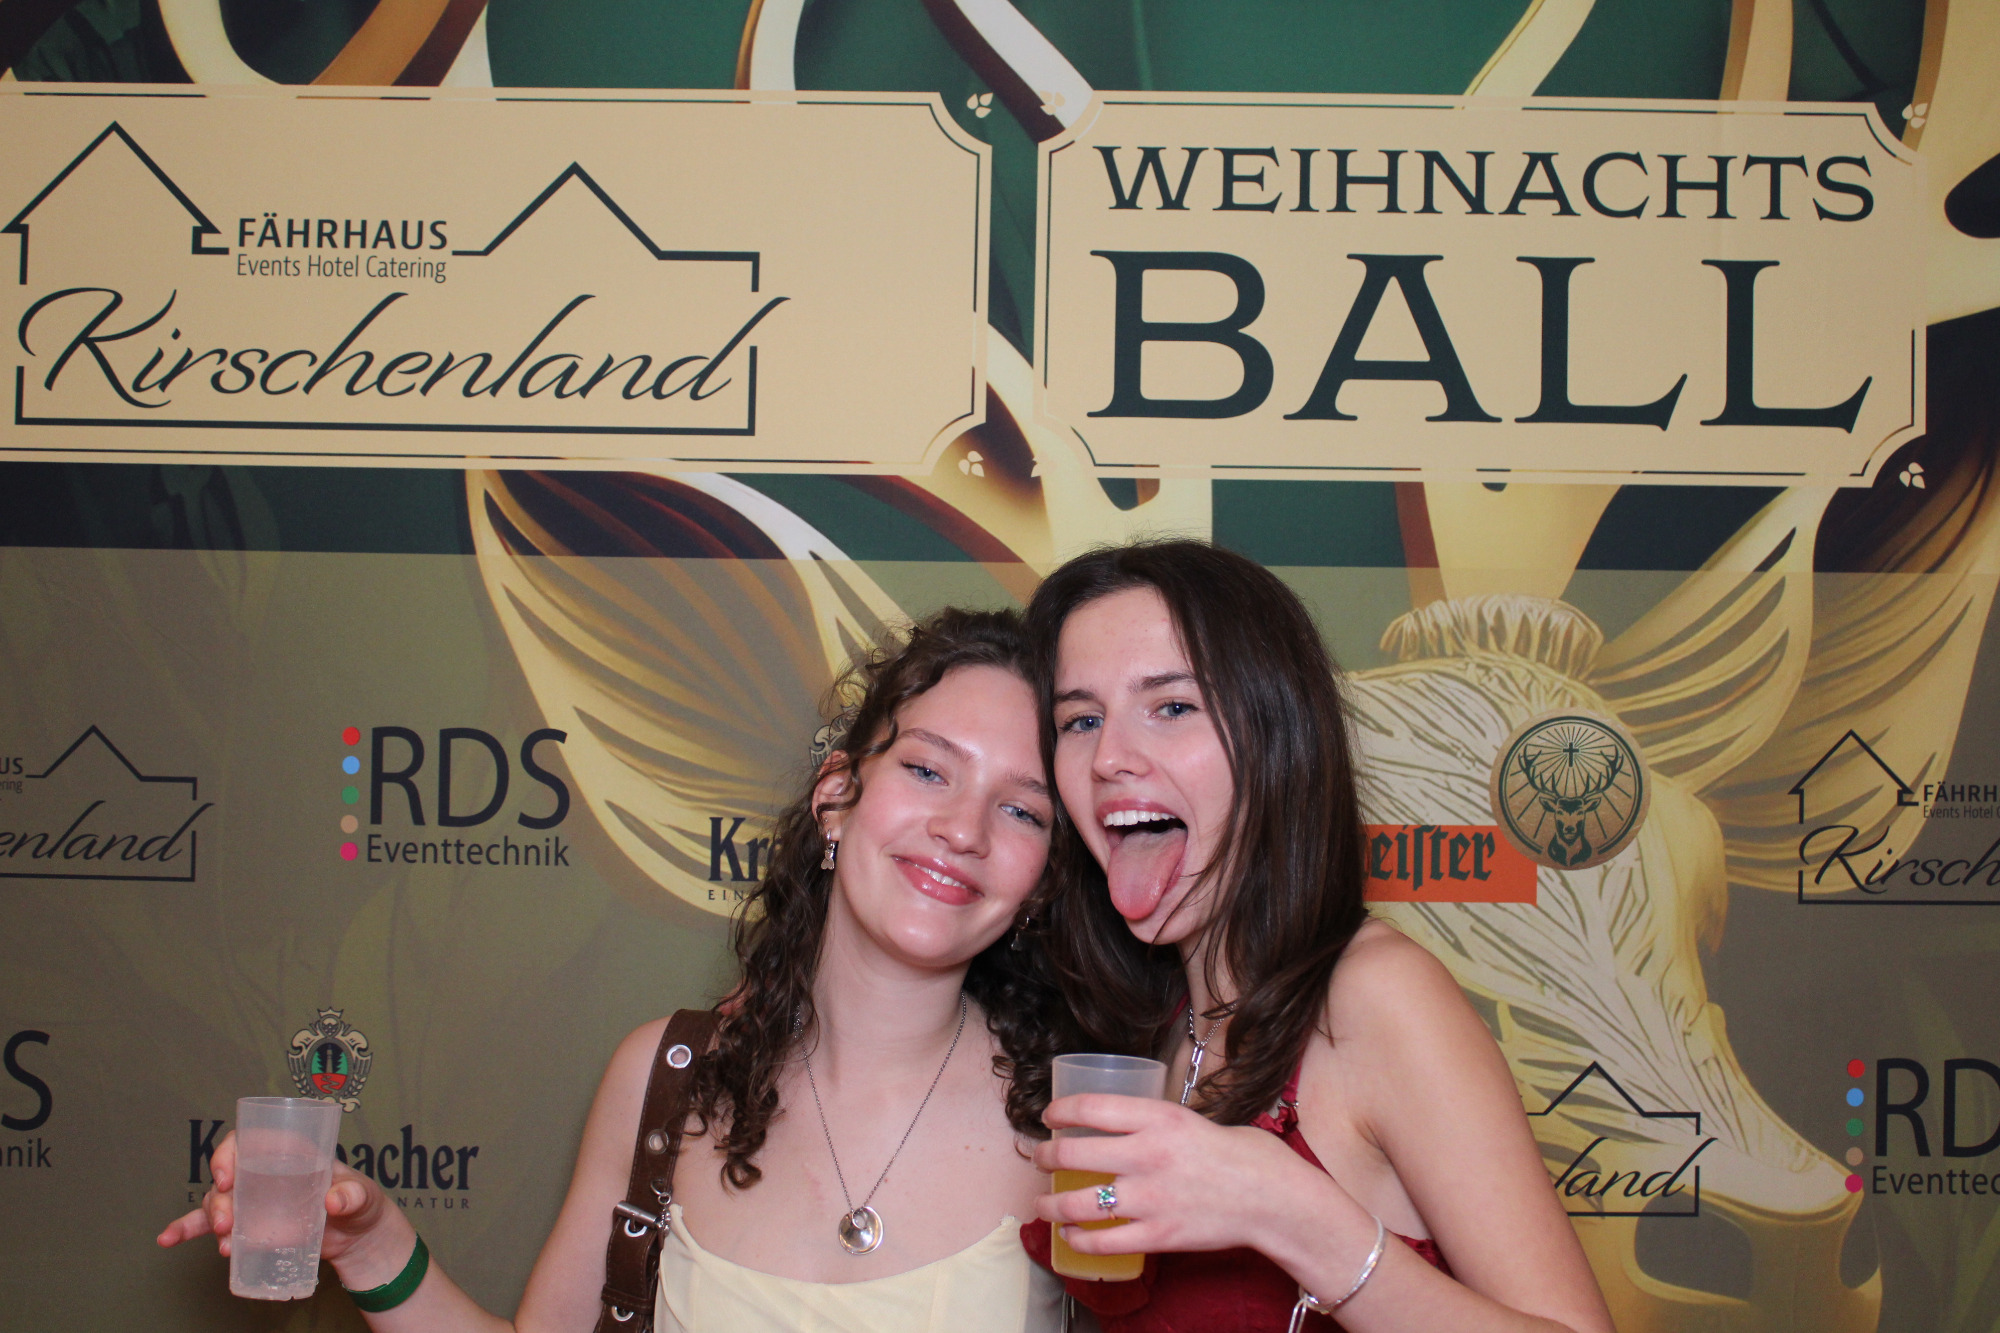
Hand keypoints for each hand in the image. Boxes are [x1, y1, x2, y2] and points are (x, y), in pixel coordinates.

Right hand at [156, 1131, 415, 1287]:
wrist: (359, 1238)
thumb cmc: (360, 1203)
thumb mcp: (362, 1195)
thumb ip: (352, 1195)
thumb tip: (333, 1200)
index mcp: (290, 1152)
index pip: (250, 1139)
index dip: (231, 1153)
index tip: (227, 1177)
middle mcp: (266, 1172)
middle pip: (229, 1175)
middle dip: (219, 1198)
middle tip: (228, 1222)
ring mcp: (254, 1200)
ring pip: (218, 1201)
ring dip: (211, 1220)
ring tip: (224, 1244)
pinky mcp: (249, 1226)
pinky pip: (210, 1225)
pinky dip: (188, 1230)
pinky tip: (167, 1239)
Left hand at [1033, 1093, 1343, 1258]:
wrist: (1275, 1200)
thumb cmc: (1242, 1156)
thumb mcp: (1194, 1120)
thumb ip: (1156, 1123)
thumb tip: (1122, 1126)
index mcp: (1159, 1118)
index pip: (1090, 1108)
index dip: (1059, 1111)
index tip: (1049, 1116)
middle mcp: (1148, 1156)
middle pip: (1073, 1154)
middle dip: (1045, 1156)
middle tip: (1039, 1157)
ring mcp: (1151, 1199)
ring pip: (1078, 1203)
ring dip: (1051, 1204)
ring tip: (1043, 1203)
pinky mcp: (1159, 1235)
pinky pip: (1104, 1241)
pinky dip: (1079, 1239)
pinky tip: (1071, 1235)